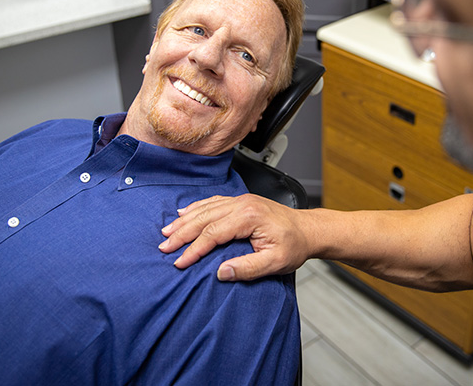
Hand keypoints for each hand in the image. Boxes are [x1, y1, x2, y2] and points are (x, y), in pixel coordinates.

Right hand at [159, 194, 311, 280]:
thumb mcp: (275, 263)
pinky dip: (196, 208)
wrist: (308, 229)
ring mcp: (241, 200)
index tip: (180, 262)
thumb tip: (221, 272)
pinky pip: (213, 202)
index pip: (212, 234)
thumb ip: (248, 268)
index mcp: (249, 217)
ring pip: (205, 208)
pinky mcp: (241, 201)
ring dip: (185, 220)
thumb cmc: (294, 245)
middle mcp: (242, 204)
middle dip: (182, 233)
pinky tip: (185, 213)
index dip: (193, 250)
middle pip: (204, 218)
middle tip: (164, 246)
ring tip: (167, 231)